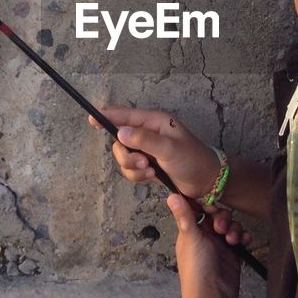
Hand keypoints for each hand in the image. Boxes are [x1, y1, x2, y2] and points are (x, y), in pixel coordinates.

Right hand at [89, 106, 220, 200]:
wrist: (206, 182)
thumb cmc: (193, 160)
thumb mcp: (169, 149)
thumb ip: (144, 140)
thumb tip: (120, 132)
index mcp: (155, 122)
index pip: (126, 115)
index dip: (107, 116)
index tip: (91, 118)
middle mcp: (149, 133)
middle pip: (120, 140)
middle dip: (127, 155)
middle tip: (142, 163)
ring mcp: (147, 149)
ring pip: (124, 157)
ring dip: (132, 167)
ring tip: (150, 171)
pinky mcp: (147, 164)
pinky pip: (130, 169)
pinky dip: (137, 175)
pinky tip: (151, 177)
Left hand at [166, 195, 247, 297]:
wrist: (211, 297)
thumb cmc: (196, 269)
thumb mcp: (190, 237)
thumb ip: (184, 215)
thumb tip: (170, 194)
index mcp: (190, 231)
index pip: (200, 209)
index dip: (208, 205)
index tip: (213, 206)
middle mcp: (204, 237)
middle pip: (218, 216)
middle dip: (224, 219)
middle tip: (222, 229)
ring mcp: (219, 246)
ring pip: (230, 226)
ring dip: (235, 228)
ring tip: (233, 240)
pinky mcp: (232, 255)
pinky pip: (240, 239)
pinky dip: (244, 237)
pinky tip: (245, 242)